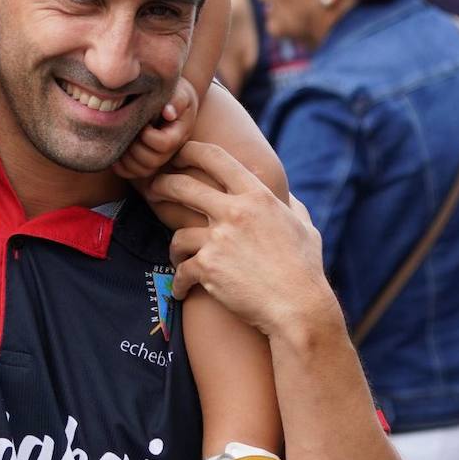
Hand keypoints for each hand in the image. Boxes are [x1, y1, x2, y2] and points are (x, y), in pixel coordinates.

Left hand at [113, 78, 198, 178]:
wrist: (170, 98)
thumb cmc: (174, 93)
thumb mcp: (179, 92)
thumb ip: (176, 100)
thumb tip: (168, 112)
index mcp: (178, 134)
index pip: (164, 144)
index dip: (149, 135)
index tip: (143, 121)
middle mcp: (170, 151)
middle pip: (152, 161)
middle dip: (136, 147)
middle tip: (129, 130)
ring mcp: (157, 158)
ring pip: (141, 171)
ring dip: (127, 157)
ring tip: (122, 139)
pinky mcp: (144, 161)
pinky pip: (131, 173)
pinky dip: (120, 166)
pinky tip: (115, 148)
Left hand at [144, 141, 333, 336]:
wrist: (299, 308)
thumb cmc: (305, 269)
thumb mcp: (304, 227)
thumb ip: (290, 206)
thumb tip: (286, 196)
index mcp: (257, 196)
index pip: (216, 158)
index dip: (190, 150)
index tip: (177, 154)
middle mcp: (235, 212)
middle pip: (182, 185)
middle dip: (162, 184)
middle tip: (154, 189)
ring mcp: (218, 239)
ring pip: (177, 235)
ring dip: (175, 248)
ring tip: (178, 257)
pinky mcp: (208, 268)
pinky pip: (181, 270)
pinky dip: (179, 282)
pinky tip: (182, 290)